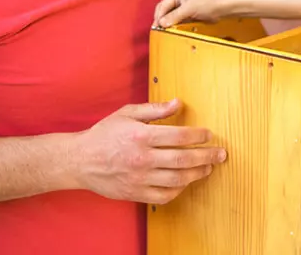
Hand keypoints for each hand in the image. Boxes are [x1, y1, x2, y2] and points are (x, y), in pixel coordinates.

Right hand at [72, 100, 226, 204]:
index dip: (198, 135)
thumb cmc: (105, 133)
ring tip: (208, 168)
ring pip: (177, 179)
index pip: (179, 136)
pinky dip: (178, 190)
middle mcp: (142, 158)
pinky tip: (185, 181)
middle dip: (207, 156)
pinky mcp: (135, 193)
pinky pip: (164, 196)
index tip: (209, 134)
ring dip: (197, 174)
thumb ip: (155, 109)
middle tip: (221, 154)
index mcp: (141, 135)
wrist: (80, 160)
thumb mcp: (128, 113)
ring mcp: (139, 178)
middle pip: (183, 159)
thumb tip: (178, 103)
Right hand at [153, 0, 224, 27]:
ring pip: (170, 15)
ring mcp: (182, 5)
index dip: (158, 17)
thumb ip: (175, 16)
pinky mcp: (187, 12)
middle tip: (158, 31)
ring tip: (164, 32)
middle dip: (161, 20)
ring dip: (167, 23)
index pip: (162, 6)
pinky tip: (172, 30)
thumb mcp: (189, 9)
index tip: (156, 28)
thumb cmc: (208, 4)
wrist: (223, 8)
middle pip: (164, 10)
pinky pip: (177, 19)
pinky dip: (174, 24)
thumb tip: (161, 23)